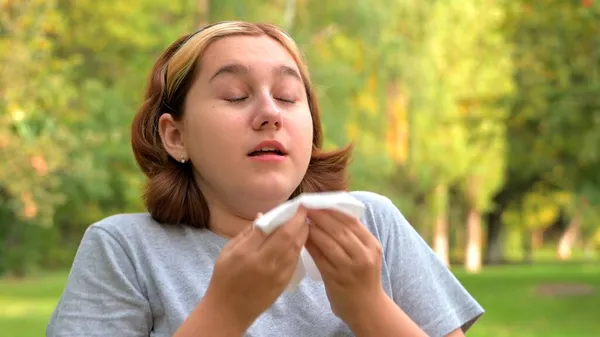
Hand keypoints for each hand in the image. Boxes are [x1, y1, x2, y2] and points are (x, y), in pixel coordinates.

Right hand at [202, 207, 308, 330]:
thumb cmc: (224, 277)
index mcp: (247, 252)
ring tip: (305, 222)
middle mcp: (264, 262)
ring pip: (295, 248)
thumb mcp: (228, 251)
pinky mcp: (283, 282)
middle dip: (299, 221)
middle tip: (304, 211)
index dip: (285, 215)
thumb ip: (247, 233)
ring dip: (303, 233)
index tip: (295, 205)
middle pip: (288, 237)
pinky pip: (295, 260)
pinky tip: (300, 239)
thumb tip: (263, 215)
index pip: (270, 228)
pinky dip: (299, 247)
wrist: (230, 310)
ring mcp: (276, 274)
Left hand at [305, 209, 385, 325]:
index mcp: (372, 245)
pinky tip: (301, 238)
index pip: (351, 221)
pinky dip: (310, 246)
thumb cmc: (363, 277)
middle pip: (339, 229)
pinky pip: (320, 258)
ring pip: (329, 242)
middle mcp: (363, 255)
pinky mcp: (336, 279)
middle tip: (306, 207)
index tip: (319, 201)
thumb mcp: (367, 254)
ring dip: (313, 229)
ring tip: (301, 220)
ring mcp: (350, 268)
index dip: (333, 209)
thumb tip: (331, 212)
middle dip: (321, 216)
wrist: (367, 309)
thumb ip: (354, 236)